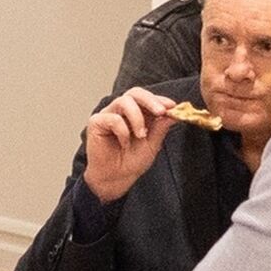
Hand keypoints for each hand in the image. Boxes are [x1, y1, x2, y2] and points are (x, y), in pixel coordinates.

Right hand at [83, 87, 177, 203]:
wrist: (116, 177)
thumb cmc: (131, 161)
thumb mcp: (153, 143)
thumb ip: (161, 127)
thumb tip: (174, 113)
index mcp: (136, 113)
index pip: (146, 98)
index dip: (160, 99)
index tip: (173, 107)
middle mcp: (121, 111)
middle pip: (134, 93)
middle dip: (150, 100)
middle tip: (161, 112)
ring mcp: (108, 115)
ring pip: (123, 102)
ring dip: (137, 117)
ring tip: (141, 135)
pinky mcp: (96, 123)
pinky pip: (112, 119)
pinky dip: (123, 131)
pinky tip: (124, 143)